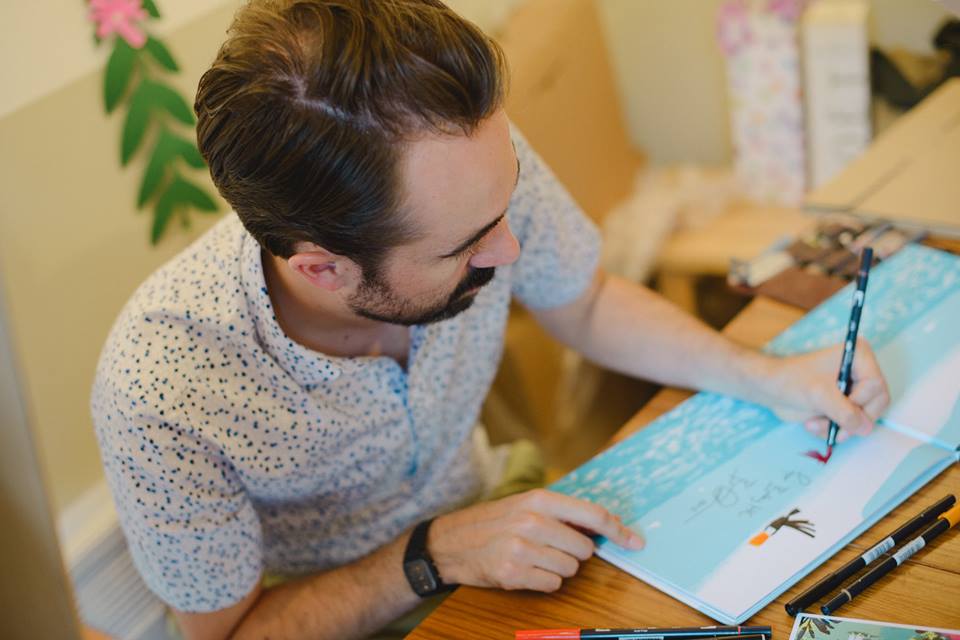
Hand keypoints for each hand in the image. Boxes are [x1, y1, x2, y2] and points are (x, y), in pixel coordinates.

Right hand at [427, 488, 643, 592]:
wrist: (449, 542)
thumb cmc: (492, 522)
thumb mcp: (525, 504)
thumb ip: (563, 512)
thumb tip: (607, 523)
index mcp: (538, 500)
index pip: (592, 515)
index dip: (619, 530)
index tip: (635, 541)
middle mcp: (531, 522)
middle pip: (584, 549)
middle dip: (575, 553)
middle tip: (551, 546)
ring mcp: (522, 549)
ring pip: (570, 570)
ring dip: (558, 568)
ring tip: (533, 557)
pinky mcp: (513, 574)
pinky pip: (552, 585)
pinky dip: (544, 581)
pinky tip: (525, 570)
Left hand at [758, 338, 889, 441]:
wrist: (770, 389)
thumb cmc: (792, 381)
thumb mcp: (819, 395)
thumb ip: (845, 412)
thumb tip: (865, 428)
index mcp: (859, 356)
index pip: (876, 386)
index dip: (859, 401)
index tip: (838, 402)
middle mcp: (861, 371)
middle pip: (876, 405)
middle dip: (849, 420)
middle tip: (830, 425)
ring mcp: (854, 389)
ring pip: (864, 419)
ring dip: (838, 427)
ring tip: (813, 423)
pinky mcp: (845, 405)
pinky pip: (851, 425)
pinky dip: (833, 429)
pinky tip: (813, 423)